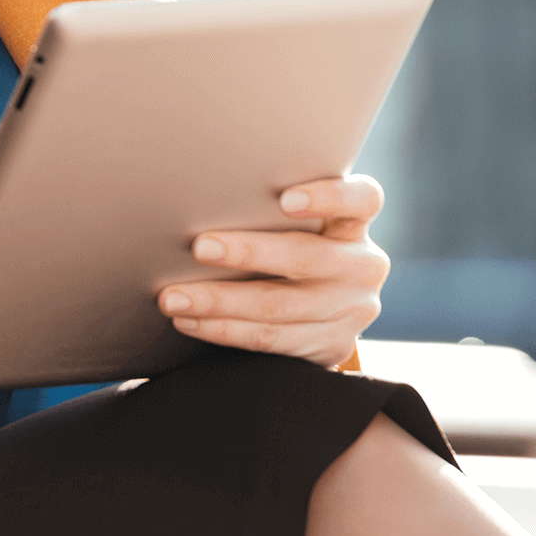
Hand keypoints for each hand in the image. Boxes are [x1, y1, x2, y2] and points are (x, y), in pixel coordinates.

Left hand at [156, 174, 389, 367]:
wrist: (324, 306)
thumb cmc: (290, 240)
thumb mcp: (299, 220)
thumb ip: (270, 206)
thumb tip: (194, 190)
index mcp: (354, 223)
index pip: (361, 200)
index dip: (328, 196)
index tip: (285, 199)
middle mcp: (363, 265)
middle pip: (307, 257)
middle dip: (247, 252)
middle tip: (199, 247)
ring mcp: (353, 310)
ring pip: (280, 306)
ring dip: (219, 302)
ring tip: (173, 298)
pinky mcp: (333, 346)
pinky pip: (271, 339)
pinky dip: (224, 330)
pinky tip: (189, 321)